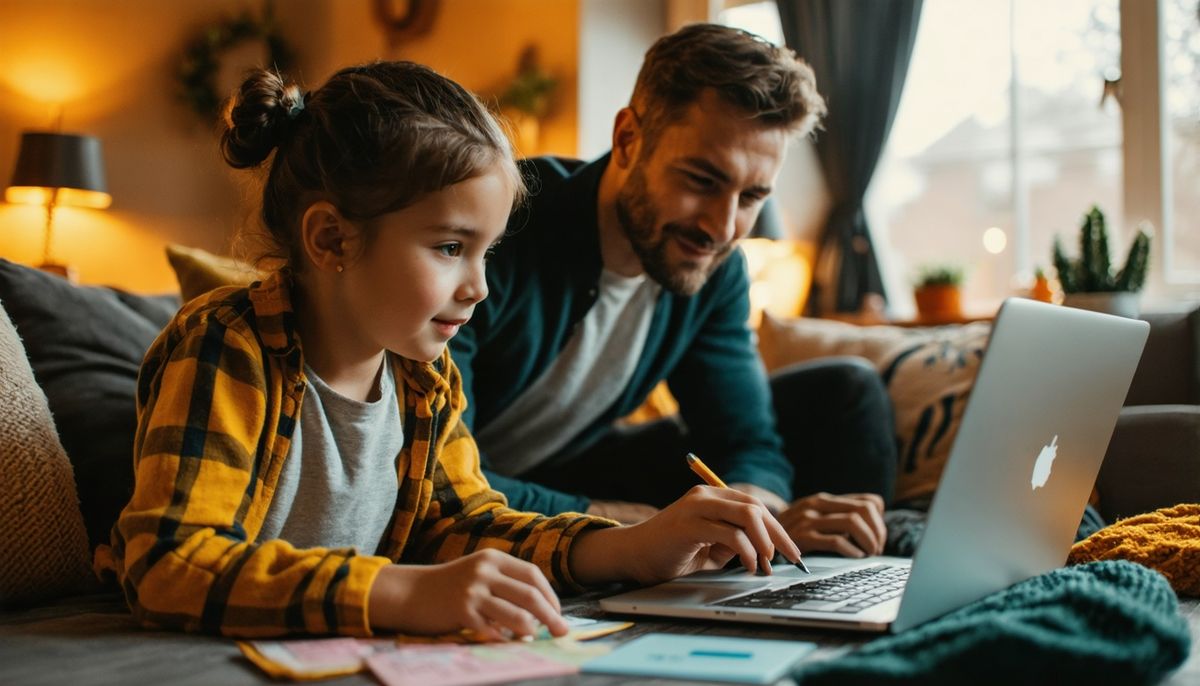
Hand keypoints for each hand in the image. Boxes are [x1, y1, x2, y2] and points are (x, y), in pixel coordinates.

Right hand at [367, 549, 567, 639]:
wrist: (411, 593)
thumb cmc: (451, 587)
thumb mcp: (479, 573)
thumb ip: (506, 584)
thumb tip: (541, 609)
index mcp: (493, 557)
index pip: (532, 575)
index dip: (550, 596)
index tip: (558, 613)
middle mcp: (484, 570)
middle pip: (530, 594)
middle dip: (550, 616)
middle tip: (561, 632)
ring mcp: (472, 590)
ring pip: (516, 614)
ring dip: (530, 630)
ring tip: (534, 638)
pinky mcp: (461, 611)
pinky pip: (492, 630)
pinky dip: (503, 639)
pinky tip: (506, 643)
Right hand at [570, 486, 802, 585]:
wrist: (632, 555)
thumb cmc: (670, 553)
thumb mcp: (711, 547)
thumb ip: (734, 541)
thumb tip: (766, 550)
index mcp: (712, 497)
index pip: (754, 506)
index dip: (777, 528)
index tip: (792, 552)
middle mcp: (705, 496)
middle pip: (755, 508)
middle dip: (778, 535)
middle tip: (791, 559)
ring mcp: (696, 507)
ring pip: (747, 514)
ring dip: (765, 541)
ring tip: (766, 563)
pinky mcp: (689, 524)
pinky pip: (729, 533)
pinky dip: (746, 550)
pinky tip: (748, 564)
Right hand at [777, 492, 886, 557]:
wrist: (756, 535)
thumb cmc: (792, 532)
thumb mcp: (815, 519)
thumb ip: (838, 517)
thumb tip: (875, 527)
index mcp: (825, 499)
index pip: (870, 502)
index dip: (880, 523)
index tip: (878, 540)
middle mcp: (817, 504)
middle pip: (864, 510)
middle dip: (878, 533)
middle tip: (876, 549)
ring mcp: (809, 518)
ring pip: (853, 522)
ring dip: (868, 541)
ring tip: (868, 554)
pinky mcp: (802, 536)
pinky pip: (835, 540)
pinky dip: (851, 550)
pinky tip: (854, 556)